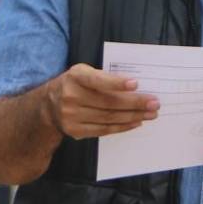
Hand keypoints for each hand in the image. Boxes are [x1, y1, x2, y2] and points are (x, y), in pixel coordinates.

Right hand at [41, 65, 158, 139]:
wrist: (48, 105)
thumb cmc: (74, 85)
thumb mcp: (83, 73)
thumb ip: (103, 77)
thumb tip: (135, 87)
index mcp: (75, 76)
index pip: (98, 80)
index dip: (116, 83)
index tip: (136, 84)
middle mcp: (71, 96)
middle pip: (108, 102)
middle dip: (135, 103)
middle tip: (154, 103)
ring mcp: (72, 116)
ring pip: (108, 118)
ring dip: (133, 116)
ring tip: (150, 114)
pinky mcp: (75, 130)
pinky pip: (104, 130)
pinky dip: (122, 127)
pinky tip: (136, 122)